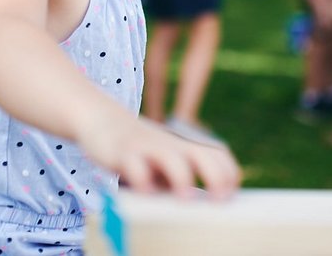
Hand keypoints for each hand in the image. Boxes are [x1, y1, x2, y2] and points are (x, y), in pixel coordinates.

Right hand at [78, 114, 240, 199]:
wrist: (103, 119)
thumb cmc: (140, 153)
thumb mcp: (164, 164)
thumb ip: (179, 181)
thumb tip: (198, 211)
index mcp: (185, 150)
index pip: (219, 156)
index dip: (229, 176)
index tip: (228, 198)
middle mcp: (171, 147)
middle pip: (204, 155)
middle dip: (216, 177)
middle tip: (219, 201)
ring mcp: (147, 148)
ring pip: (171, 157)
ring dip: (182, 177)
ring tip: (185, 198)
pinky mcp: (123, 153)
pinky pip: (134, 164)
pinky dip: (142, 179)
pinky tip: (145, 193)